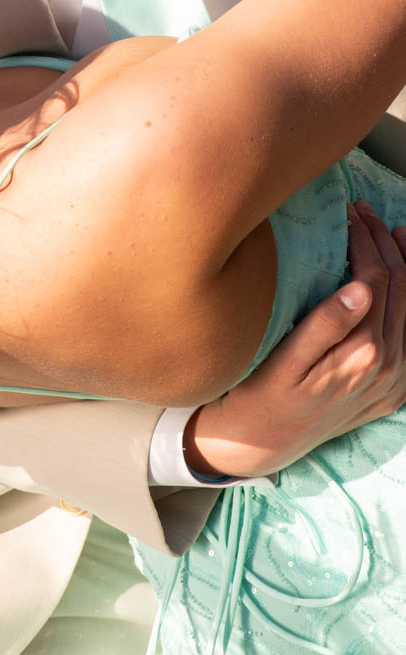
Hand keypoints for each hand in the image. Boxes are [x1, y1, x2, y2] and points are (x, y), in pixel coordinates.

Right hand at [185, 202, 405, 476]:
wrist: (262, 442)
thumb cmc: (262, 395)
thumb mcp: (283, 362)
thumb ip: (324, 326)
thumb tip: (359, 290)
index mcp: (362, 355)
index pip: (375, 279)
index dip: (363, 240)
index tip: (345, 213)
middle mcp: (387, 368)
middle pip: (400, 287)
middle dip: (383, 242)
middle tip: (361, 211)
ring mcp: (394, 380)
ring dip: (404, 264)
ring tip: (391, 231)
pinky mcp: (392, 388)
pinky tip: (400, 277)